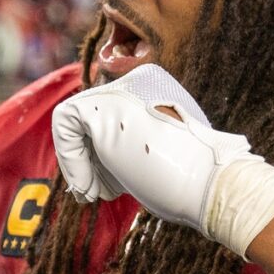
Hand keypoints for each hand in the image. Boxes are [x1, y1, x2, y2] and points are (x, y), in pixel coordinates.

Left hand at [52, 66, 273, 255]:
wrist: (210, 184)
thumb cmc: (193, 180)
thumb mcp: (161, 151)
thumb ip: (133, 143)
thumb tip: (98, 156)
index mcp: (155, 89)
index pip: (113, 118)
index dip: (105, 156)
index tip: (115, 186)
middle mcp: (135, 81)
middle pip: (92, 121)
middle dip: (89, 160)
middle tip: (97, 193)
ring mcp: (117, 91)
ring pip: (75, 122)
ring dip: (79, 163)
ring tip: (95, 193)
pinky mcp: (99, 107)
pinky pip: (64, 124)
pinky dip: (70, 159)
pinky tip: (89, 185)